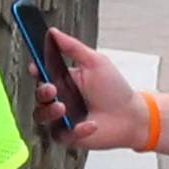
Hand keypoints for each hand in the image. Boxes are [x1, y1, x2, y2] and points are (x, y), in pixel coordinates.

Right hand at [47, 25, 150, 153]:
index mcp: (65, 81)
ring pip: (41, 116)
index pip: (42, 74)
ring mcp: (63, 118)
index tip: (36, 67)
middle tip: (52, 89)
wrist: (133, 117)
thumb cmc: (116, 91)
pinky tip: (90, 124)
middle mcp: (61, 99)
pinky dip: (75, 130)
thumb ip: (73, 47)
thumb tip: (54, 33)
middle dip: (41, 92)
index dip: (36, 71)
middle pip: (38, 96)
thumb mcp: (96, 63)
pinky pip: (60, 135)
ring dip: (49, 111)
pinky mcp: (69, 136)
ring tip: (63, 108)